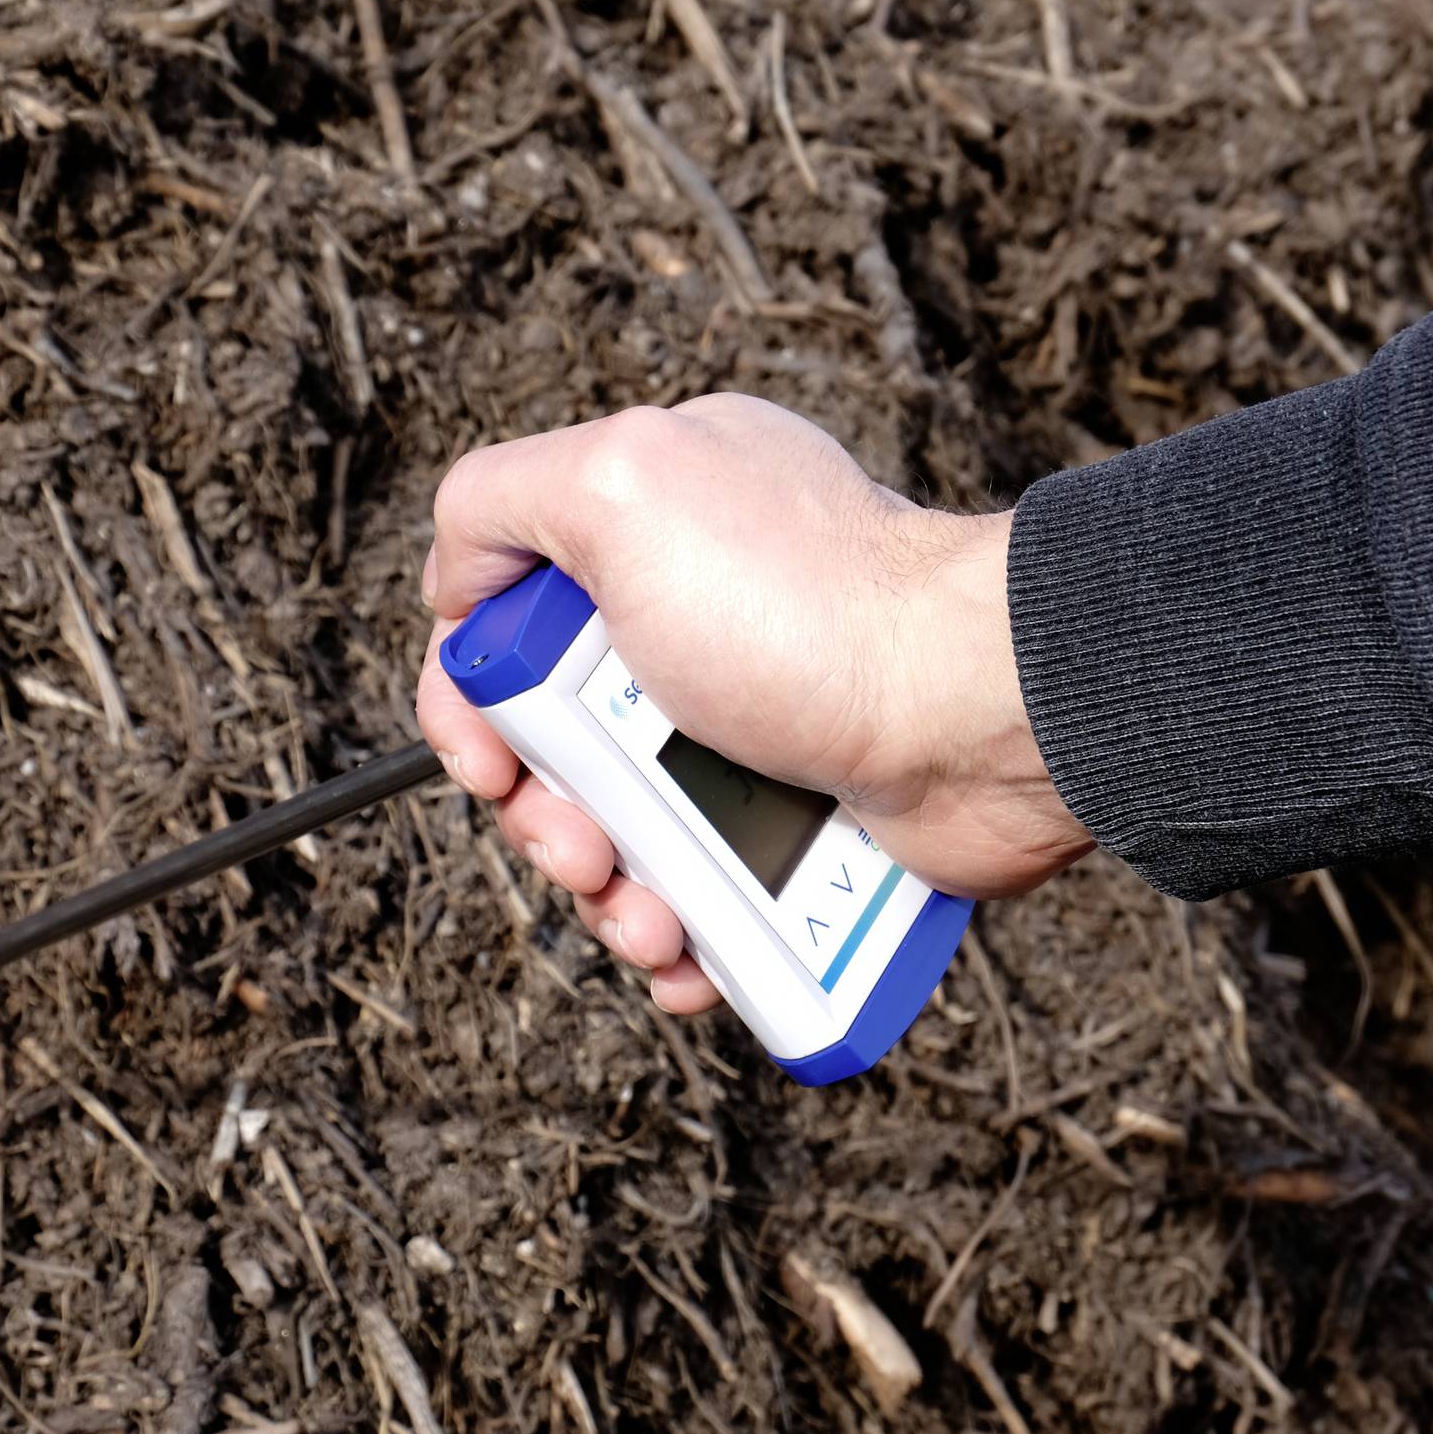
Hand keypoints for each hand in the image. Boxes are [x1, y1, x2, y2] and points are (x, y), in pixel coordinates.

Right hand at [414, 396, 1090, 1014]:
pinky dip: (680, 934)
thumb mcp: (622, 488)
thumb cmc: (820, 610)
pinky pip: (702, 897)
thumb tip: (454, 574)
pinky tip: (688, 946)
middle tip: (579, 842)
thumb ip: (504, 499)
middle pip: (553, 746)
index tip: (491, 754)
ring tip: (647, 916)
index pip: (507, 619)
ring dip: (608, 896)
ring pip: (621, 835)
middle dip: (544, 817)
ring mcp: (749, 727)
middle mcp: (696, 625)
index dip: (474, 700)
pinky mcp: (799, 818)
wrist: (978, 720)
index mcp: (650, 530)